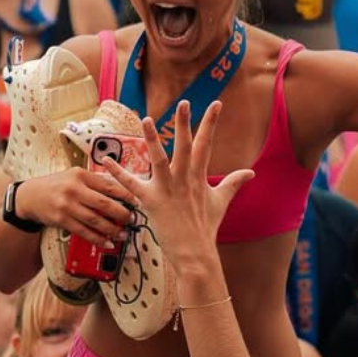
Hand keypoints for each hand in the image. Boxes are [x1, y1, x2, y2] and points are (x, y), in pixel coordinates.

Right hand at [15, 168, 133, 246]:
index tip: (136, 202)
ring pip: (95, 220)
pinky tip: (106, 242)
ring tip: (122, 234)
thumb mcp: (74, 175)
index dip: (125, 195)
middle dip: (121, 214)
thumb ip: (94, 181)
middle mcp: (74, 189)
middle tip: (131, 220)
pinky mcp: (62, 220)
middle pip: (104, 204)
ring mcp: (67, 206)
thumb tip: (120, 189)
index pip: (108, 185)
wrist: (31, 196)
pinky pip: (83, 232)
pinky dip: (97, 239)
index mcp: (80, 175)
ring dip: (111, 230)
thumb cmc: (57, 185)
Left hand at [101, 100, 252, 269]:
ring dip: (152, 139)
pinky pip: (131, 185)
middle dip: (185, 124)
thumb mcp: (221, 202)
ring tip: (145, 119)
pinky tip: (106, 160)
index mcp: (199, 176)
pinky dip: (118, 173)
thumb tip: (250, 173)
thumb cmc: (206, 227)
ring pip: (159, 160)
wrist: (196, 254)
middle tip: (183, 102)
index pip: (206, 143)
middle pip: (185, 146)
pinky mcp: (151, 202)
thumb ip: (233, 183)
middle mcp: (184, 179)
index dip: (211, 122)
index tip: (216, 103)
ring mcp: (168, 190)